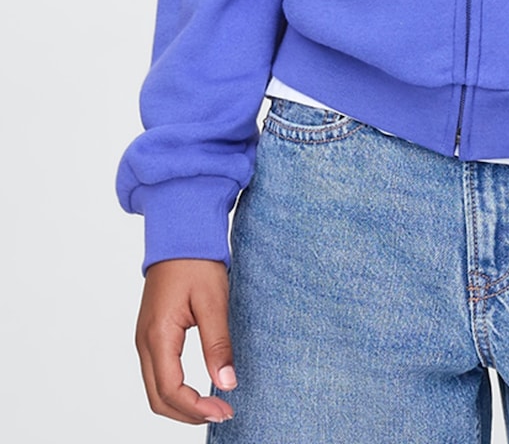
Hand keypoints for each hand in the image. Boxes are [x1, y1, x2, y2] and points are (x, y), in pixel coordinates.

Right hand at [135, 258, 236, 424]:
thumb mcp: (213, 301)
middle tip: (222, 413)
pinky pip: (157, 372)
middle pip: (158, 397)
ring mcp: (145, 338)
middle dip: (188, 413)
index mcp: (158, 335)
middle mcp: (145, 341)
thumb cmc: (196, 261)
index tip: (225, 410)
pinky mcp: (151, 333)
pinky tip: (198, 388)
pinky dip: (175, 389)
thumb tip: (227, 383)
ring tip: (213, 405)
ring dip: (181, 404)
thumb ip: (218, 345)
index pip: (170, 390)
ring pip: (155, 388)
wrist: (179, 232)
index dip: (196, 408)